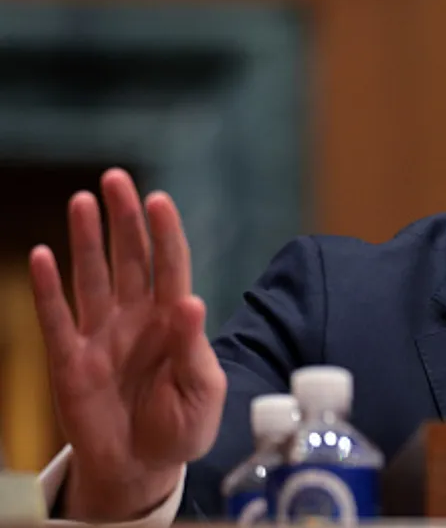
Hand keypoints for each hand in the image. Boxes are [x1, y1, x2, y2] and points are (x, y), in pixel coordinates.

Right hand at [29, 168, 226, 520]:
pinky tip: (43, 256)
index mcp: (174, 321)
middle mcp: (137, 318)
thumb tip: (191, 303)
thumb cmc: (181, 427)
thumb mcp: (202, 393)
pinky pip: (56, 318)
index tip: (157, 199)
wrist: (143, 466)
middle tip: (116, 179)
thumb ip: (195, 349)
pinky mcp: (70, 360)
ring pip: (93, 277)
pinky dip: (48, 289)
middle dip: (124, 220)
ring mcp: (102, 335)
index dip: (165, 232)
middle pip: (131, 259)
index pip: (171, 266)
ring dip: (87, 240)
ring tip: (83, 201)